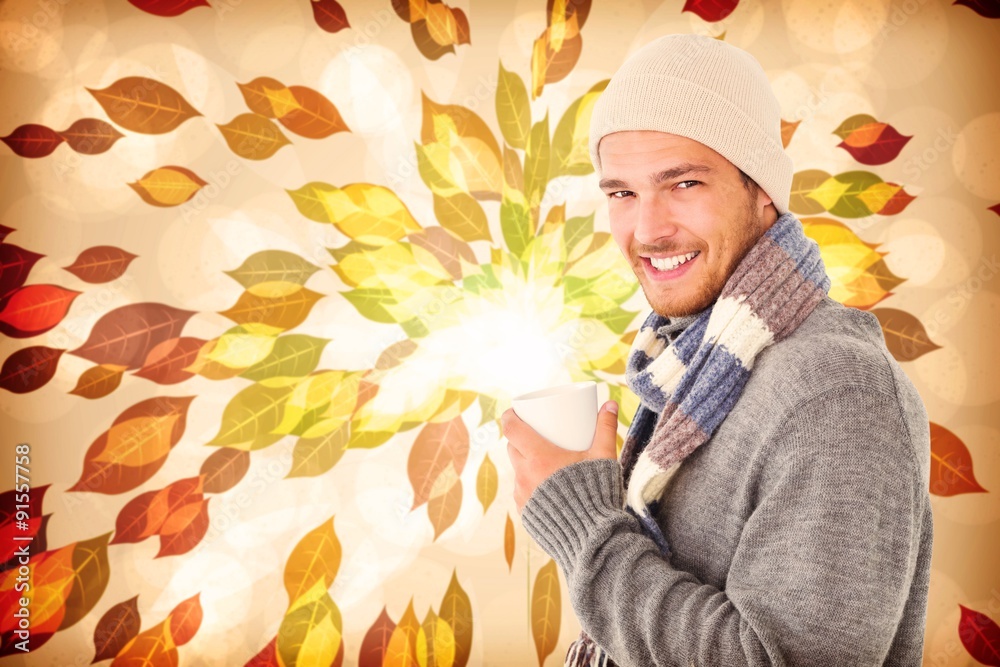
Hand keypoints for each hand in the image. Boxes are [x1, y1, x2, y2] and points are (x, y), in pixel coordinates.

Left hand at [504, 400, 618, 513]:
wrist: (593, 537)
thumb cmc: (597, 493)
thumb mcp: (603, 457)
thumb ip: (606, 429)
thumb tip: (611, 404)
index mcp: (538, 457)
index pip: (512, 428)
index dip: (510, 416)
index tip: (515, 412)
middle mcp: (524, 475)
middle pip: (513, 448)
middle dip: (520, 438)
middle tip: (534, 434)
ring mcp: (522, 495)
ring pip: (517, 470)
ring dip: (525, 463)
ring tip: (540, 460)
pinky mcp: (525, 512)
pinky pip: (521, 492)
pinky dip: (529, 485)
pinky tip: (541, 486)